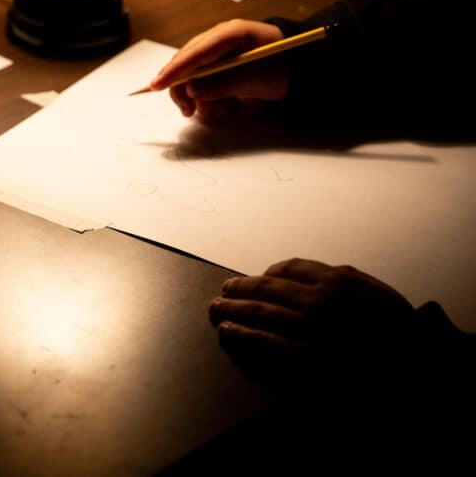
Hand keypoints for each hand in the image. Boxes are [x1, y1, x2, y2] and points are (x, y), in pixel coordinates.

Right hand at [150, 20, 287, 121]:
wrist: (304, 67)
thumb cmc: (285, 66)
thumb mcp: (256, 77)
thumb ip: (223, 84)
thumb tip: (192, 92)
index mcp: (228, 34)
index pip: (193, 52)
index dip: (173, 70)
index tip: (157, 86)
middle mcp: (218, 42)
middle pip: (186, 66)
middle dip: (186, 91)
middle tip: (190, 112)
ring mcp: (219, 54)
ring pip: (193, 79)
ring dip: (203, 100)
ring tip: (225, 110)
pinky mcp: (221, 67)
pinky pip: (204, 85)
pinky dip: (212, 100)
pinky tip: (229, 105)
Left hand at [209, 258, 415, 380]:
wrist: (415, 361)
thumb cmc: (400, 330)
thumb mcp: (377, 294)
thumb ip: (346, 281)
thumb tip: (319, 275)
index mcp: (336, 279)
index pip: (290, 268)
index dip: (267, 273)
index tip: (256, 278)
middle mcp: (317, 299)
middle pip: (266, 288)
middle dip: (239, 288)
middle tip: (223, 290)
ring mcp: (309, 327)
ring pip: (259, 312)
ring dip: (231, 309)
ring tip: (215, 309)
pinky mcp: (304, 357)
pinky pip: (263, 342)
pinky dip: (240, 335)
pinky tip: (226, 332)